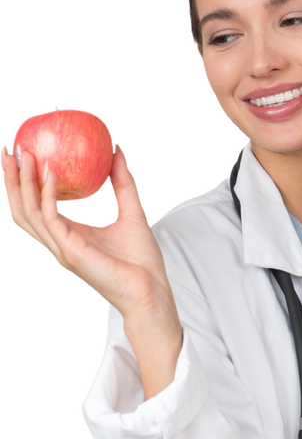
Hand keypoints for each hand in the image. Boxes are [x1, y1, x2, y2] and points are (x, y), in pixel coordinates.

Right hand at [2, 141, 182, 398]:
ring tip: (24, 153)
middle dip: (10, 179)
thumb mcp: (132, 212)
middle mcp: (57, 243)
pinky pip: (51, 219)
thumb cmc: (142, 261)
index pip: (34, 207)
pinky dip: (48, 194)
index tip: (22, 151)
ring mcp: (60, 249)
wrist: (150, 291)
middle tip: (9, 147)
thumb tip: (117, 150)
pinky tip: (52, 172)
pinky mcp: (70, 252)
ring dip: (22, 182)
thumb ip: (123, 182)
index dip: (22, 182)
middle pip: (20, 209)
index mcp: (67, 235)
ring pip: (28, 213)